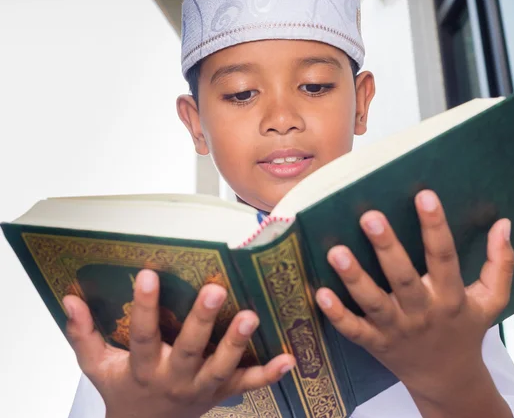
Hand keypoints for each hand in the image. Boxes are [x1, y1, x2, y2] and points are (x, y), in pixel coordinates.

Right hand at [63, 270, 294, 417]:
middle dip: (201, 322)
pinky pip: (247, 386)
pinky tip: (289, 359)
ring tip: (252, 316)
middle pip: (189, 351)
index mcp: (143, 369)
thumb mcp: (96, 367)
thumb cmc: (122, 389)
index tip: (148, 274)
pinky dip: (268, 375)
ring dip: (236, 344)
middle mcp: (174, 380)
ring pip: (221, 368)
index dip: (144, 307)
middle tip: (215, 291)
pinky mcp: (222, 395)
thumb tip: (69, 298)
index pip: (142, 335)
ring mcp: (201, 390)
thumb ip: (82, 334)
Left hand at [315, 190, 513, 413]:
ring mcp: (397, 330)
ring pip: (374, 303)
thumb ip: (501, 263)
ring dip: (355, 278)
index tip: (425, 195)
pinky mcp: (376, 344)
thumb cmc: (466, 330)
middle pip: (404, 279)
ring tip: (337, 251)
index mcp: (451, 298)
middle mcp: (423, 313)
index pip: (444, 258)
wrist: (448, 380)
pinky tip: (321, 294)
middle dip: (387, 248)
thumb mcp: (492, 301)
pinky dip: (338, 315)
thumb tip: (504, 224)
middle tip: (370, 216)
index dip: (435, 227)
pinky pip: (355, 331)